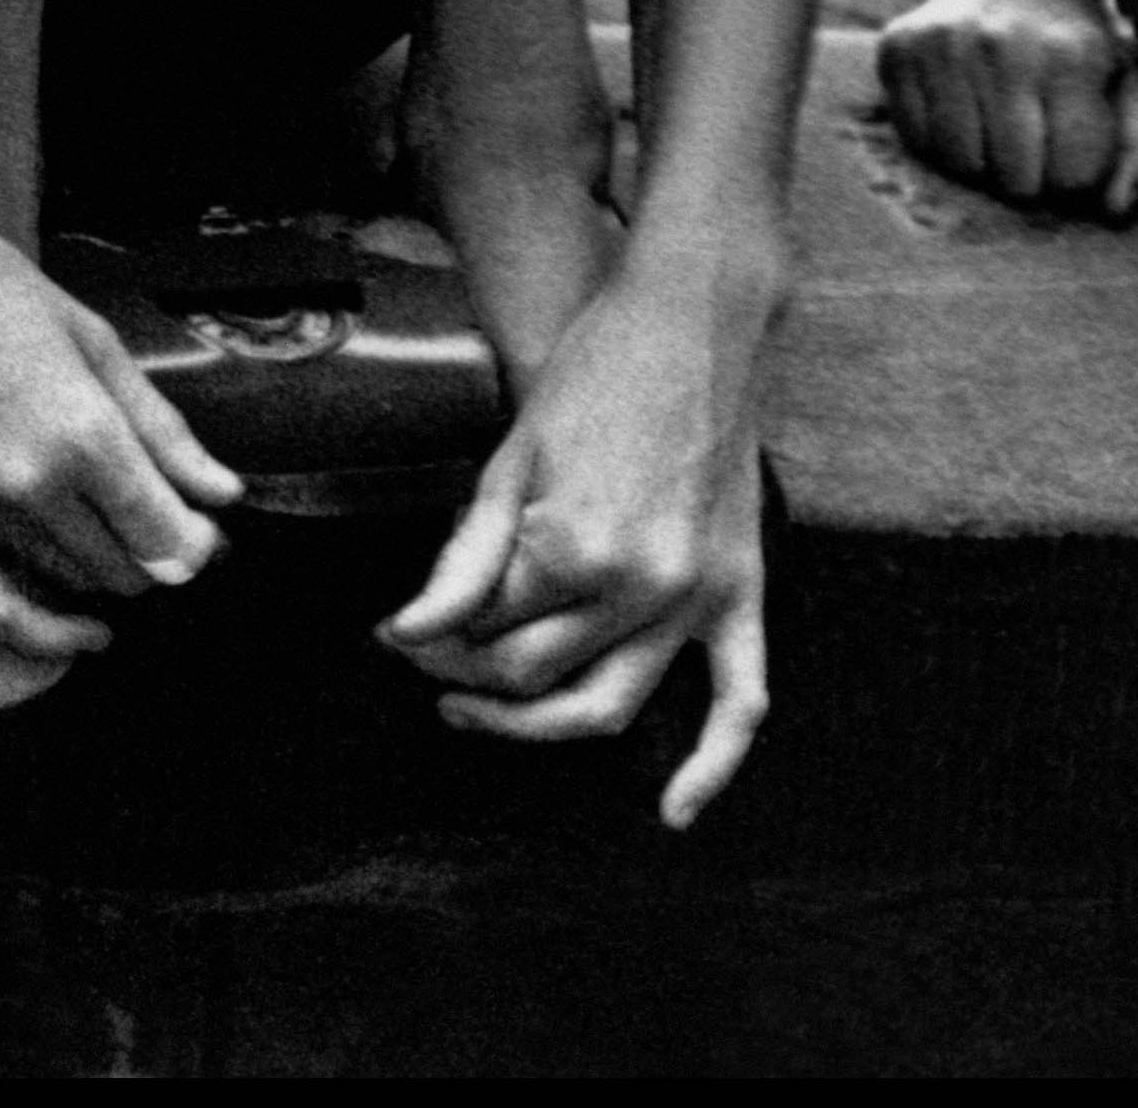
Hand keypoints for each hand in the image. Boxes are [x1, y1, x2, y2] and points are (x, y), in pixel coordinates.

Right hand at [0, 188, 240, 676]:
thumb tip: (222, 491)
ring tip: (111, 534)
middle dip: (156, 553)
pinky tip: (81, 636)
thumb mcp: (89, 337)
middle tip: (157, 520)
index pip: (168, 536)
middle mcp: (32, 486)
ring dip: (104, 570)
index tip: (202, 525)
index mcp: (83, 431)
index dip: (197, 540)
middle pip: (127, 569)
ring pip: (72, 584)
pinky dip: (45, 637)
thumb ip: (160, 426)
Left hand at [382, 268, 771, 827]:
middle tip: (421, 661)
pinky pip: (741, 699)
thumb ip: (464, 559)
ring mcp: (697, 598)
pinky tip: (673, 812)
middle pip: (534, 674)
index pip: (482, 632)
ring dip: (536, 725)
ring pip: (611, 704)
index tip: (396, 633)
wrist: (693, 325)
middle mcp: (640, 587)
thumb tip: (404, 634)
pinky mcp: (742, 594)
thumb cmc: (592, 376)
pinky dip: (713, 765)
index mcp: (571, 548)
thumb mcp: (509, 459)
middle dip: (464, 676)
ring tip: (476, 712)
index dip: (428, 639)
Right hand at [875, 0, 1137, 218]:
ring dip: (981, 162)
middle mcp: (1002, 45)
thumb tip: (1114, 213)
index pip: (1070, 175)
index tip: (1071, 150)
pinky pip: (915, 138)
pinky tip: (960, 110)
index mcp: (1073, 57)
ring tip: (995, 128)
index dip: (1074, 177)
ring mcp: (943, 43)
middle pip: (1014, 178)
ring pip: (960, 164)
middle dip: (1028, 178)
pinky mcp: (898, 48)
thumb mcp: (1125, 91)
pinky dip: (939, 141)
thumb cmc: (1077, 50)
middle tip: (1032, 145)